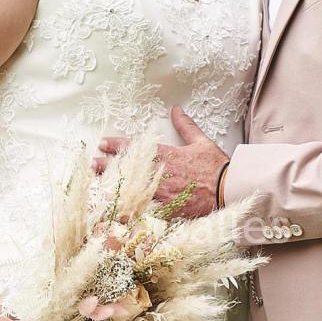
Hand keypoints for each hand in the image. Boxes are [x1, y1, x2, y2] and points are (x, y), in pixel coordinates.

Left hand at [97, 107, 226, 218]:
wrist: (229, 190)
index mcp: (167, 156)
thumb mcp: (201, 142)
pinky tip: (117, 211)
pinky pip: (146, 211)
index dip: (116, 145)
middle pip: (128, 170)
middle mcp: (161, 175)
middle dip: (107, 166)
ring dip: (115, 188)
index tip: (102, 144)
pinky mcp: (169, 210)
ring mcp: (163, 194)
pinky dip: (132, 210)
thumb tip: (176, 110)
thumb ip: (185, 126)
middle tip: (92, 165)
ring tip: (97, 187)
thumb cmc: (216, 167)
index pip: (136, 148)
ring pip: (133, 190)